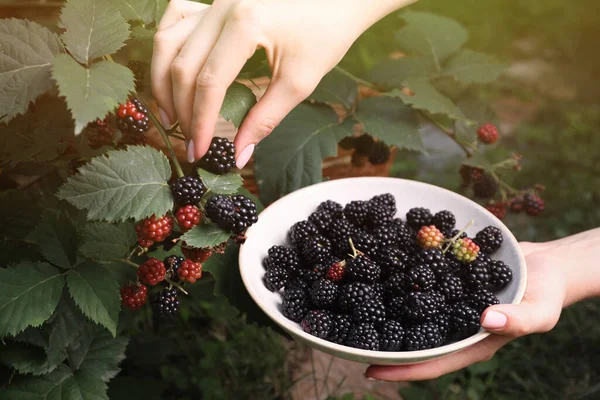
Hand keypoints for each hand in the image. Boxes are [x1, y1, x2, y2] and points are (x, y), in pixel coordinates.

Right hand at [151, 0, 412, 164]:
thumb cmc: (327, 35)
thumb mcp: (299, 82)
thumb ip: (265, 120)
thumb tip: (238, 156)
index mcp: (245, 24)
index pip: (209, 82)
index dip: (200, 122)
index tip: (200, 150)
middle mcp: (222, 6)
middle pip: (182, 65)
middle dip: (181, 110)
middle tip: (189, 141)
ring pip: (168, 42)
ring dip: (163, 81)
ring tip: (170, 115)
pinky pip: (177, 18)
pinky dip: (169, 45)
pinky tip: (173, 68)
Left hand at [365, 241, 567, 380]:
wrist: (546, 262)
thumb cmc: (547, 292)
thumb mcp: (539, 309)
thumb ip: (517, 319)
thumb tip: (485, 320)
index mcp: (471, 342)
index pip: (432, 363)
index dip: (402, 370)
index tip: (370, 371)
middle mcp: (453, 325)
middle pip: (414, 340)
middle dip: (383, 341)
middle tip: (347, 338)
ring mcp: (448, 304)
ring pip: (412, 312)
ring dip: (386, 309)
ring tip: (351, 303)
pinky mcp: (447, 282)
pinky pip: (420, 283)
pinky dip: (402, 279)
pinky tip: (381, 268)